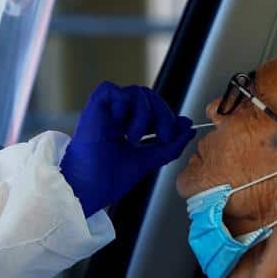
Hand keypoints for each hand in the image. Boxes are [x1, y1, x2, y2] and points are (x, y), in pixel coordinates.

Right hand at [60, 82, 195, 216]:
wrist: (89, 188)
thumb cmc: (108, 179)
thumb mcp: (148, 160)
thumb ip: (169, 145)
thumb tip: (187, 127)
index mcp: (128, 126)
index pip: (154, 107)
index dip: (167, 116)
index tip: (172, 135)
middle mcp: (117, 116)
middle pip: (149, 96)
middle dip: (163, 114)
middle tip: (163, 136)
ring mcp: (106, 111)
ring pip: (136, 92)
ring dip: (144, 114)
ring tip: (134, 138)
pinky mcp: (93, 107)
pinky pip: (110, 89)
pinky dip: (121, 103)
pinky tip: (119, 125)